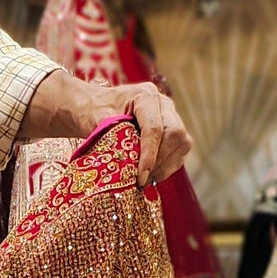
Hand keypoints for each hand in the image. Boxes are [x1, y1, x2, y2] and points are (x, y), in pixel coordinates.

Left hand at [20, 68, 192, 186]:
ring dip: (164, 167)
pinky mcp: (173, 131)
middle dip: (159, 162)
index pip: (155, 127)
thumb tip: (128, 166)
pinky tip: (150, 177)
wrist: (96, 108)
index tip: (141, 177)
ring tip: (143, 181)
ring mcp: (171, 116)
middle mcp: (163, 104)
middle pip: (175, 134)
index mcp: (145, 95)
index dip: (150, 155)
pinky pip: (179, 152)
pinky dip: (166, 168)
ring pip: (182, 144)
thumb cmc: (94, 112)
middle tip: (140, 181)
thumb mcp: (98, 122)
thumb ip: (114, 139)